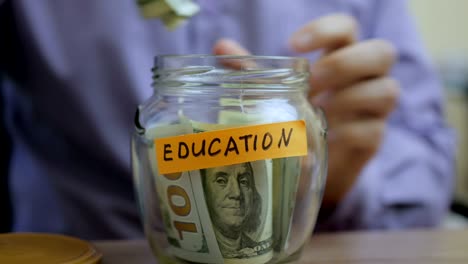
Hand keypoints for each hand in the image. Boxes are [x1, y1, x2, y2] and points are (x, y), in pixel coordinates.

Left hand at [213, 14, 399, 208]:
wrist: (310, 164)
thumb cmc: (295, 118)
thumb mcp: (275, 94)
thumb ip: (253, 72)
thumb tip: (222, 46)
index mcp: (341, 56)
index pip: (347, 29)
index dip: (326, 30)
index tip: (292, 45)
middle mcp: (366, 78)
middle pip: (382, 52)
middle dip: (345, 65)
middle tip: (311, 83)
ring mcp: (374, 109)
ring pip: (386, 90)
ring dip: (347, 100)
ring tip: (315, 113)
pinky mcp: (373, 139)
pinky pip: (371, 130)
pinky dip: (344, 133)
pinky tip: (322, 139)